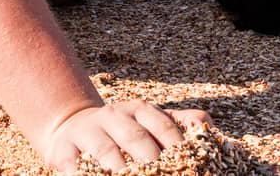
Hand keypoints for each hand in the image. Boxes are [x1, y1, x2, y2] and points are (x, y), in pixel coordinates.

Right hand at [43, 100, 212, 171]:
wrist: (70, 126)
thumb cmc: (122, 132)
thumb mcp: (150, 122)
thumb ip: (182, 125)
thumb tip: (217, 134)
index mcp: (138, 109)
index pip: (163, 125)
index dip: (178, 146)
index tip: (193, 168)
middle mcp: (112, 116)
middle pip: (136, 139)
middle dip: (153, 163)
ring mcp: (86, 132)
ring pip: (107, 154)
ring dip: (122, 172)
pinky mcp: (62, 151)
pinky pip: (76, 168)